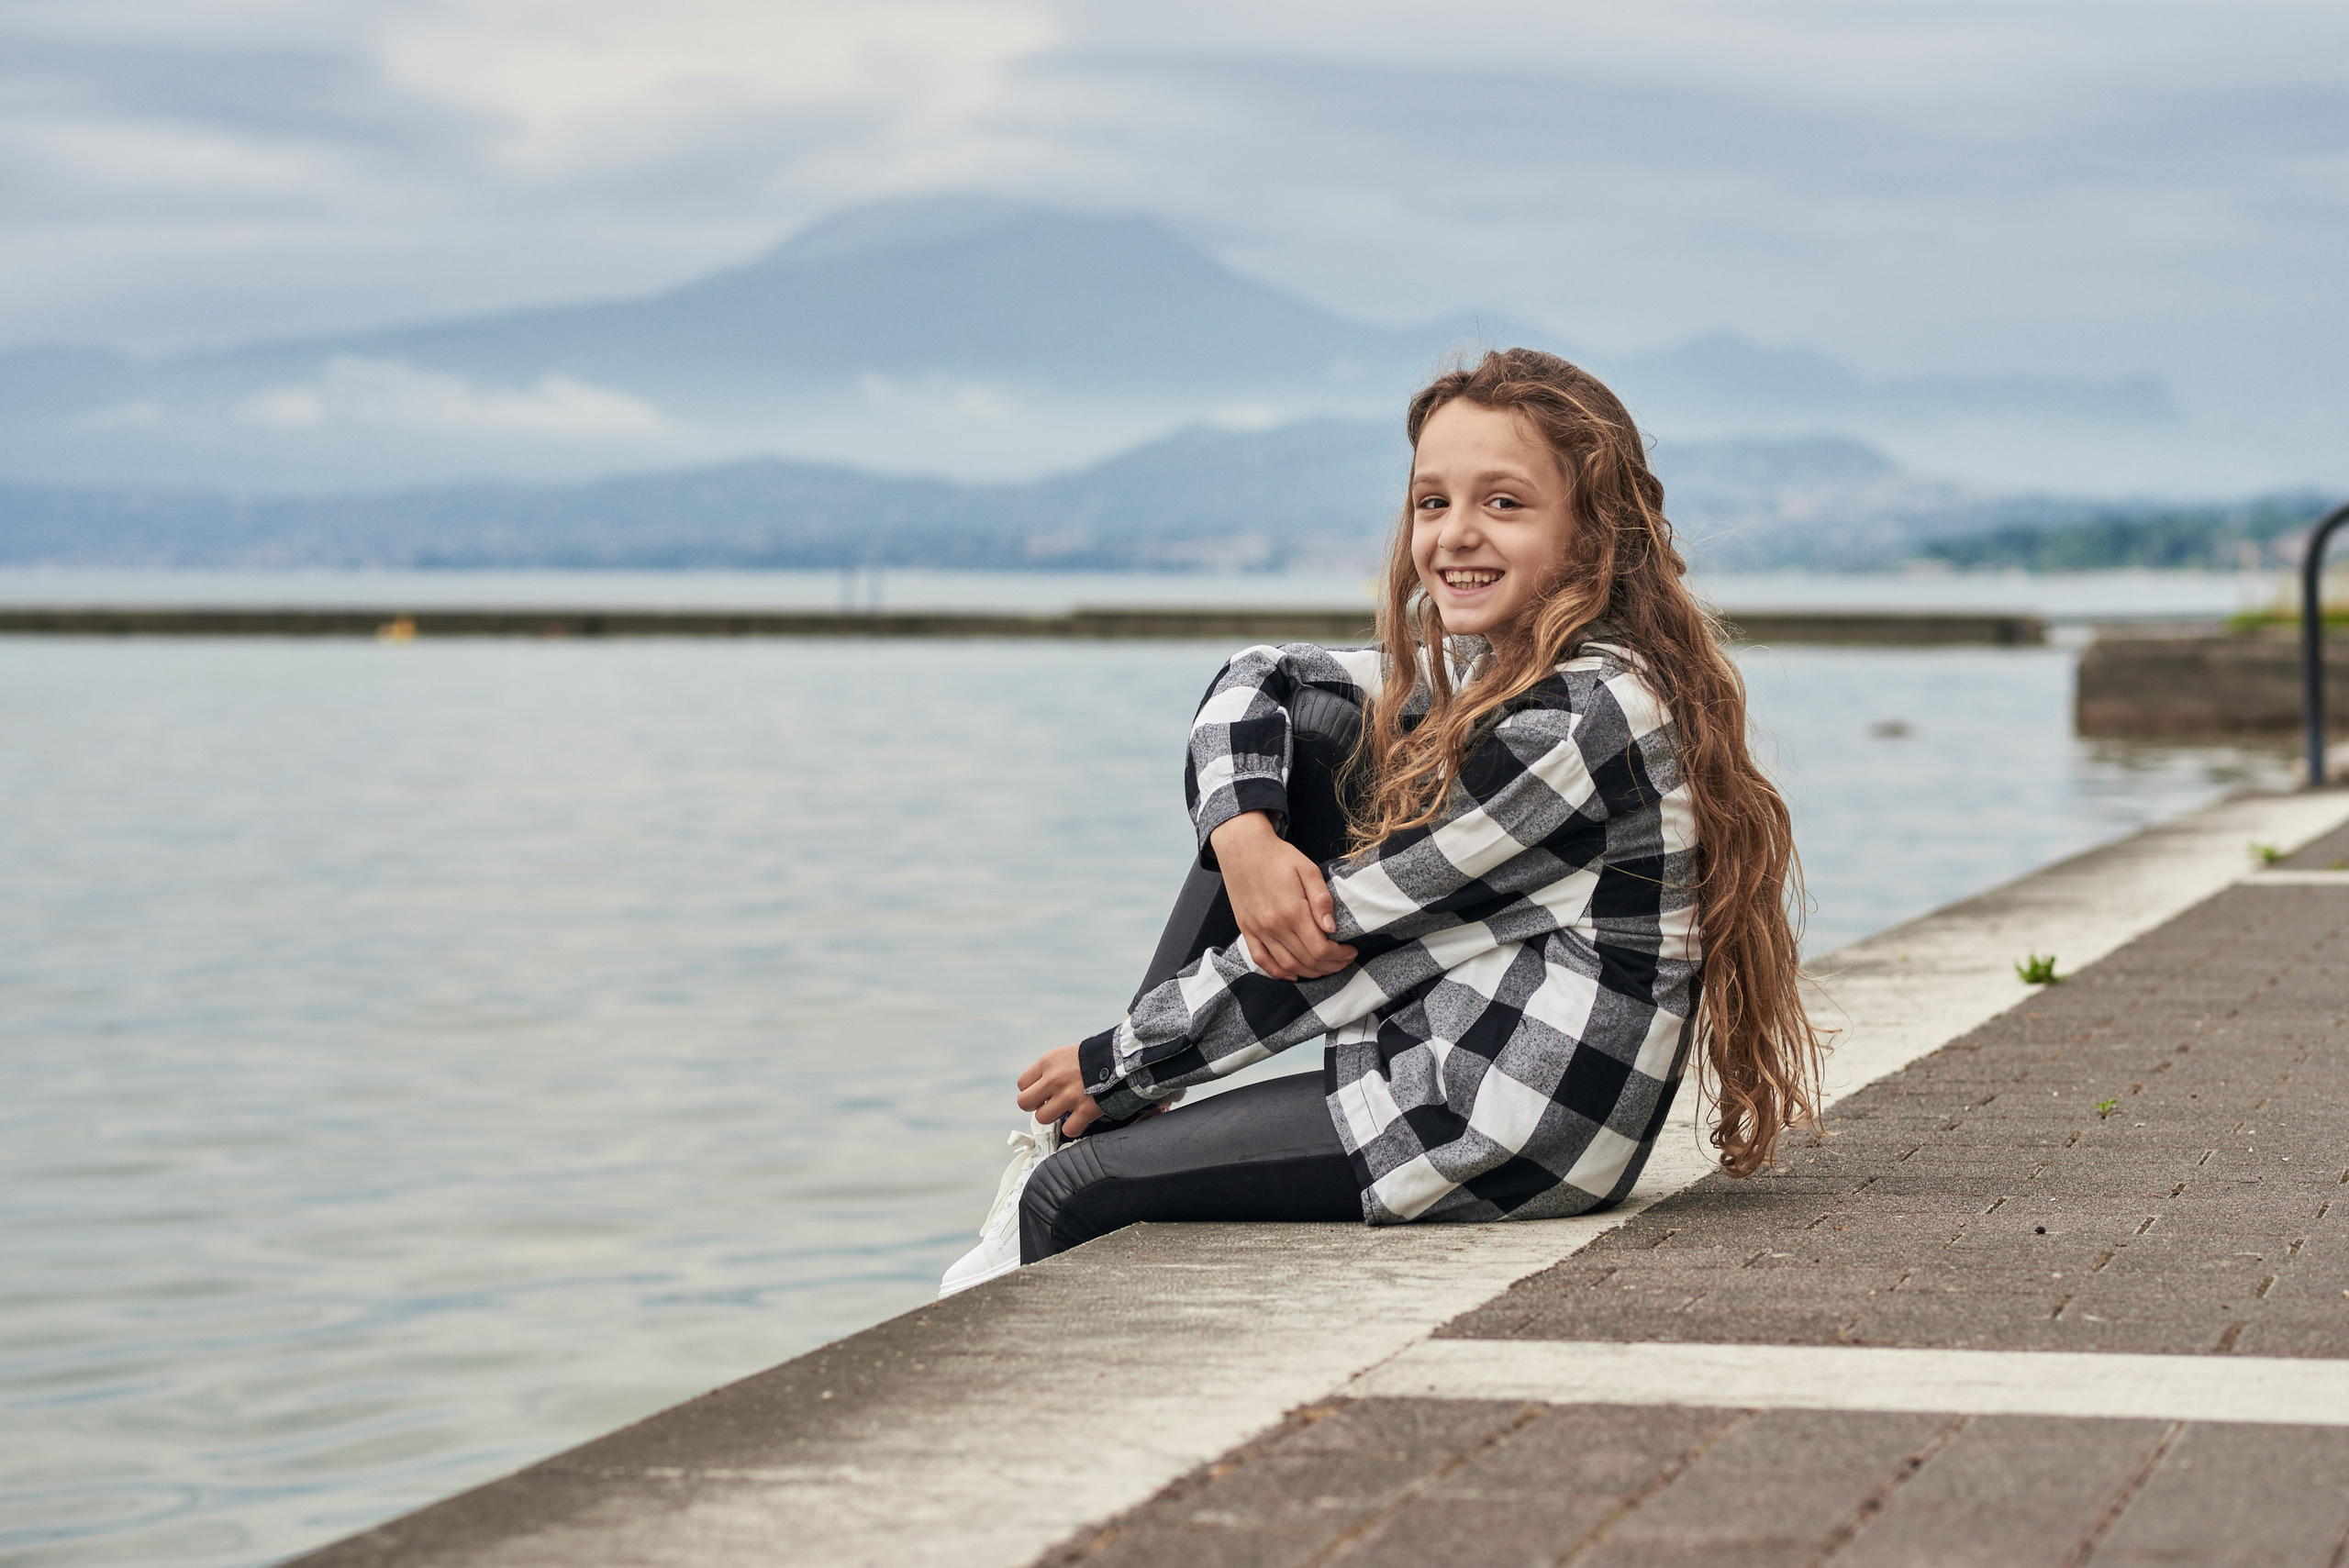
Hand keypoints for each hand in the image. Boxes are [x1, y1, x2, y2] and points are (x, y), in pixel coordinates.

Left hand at [1017, 1044, 1102, 1136]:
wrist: (1124, 1058)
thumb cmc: (1096, 1055)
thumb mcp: (1068, 1053)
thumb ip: (1051, 1069)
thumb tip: (1041, 1087)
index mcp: (1048, 1062)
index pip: (1022, 1084)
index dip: (1032, 1090)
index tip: (1043, 1091)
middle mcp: (1055, 1079)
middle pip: (1024, 1102)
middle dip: (1035, 1106)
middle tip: (1048, 1104)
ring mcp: (1069, 1096)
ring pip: (1043, 1118)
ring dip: (1054, 1116)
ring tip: (1066, 1110)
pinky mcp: (1085, 1110)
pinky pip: (1068, 1129)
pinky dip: (1074, 1127)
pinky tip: (1081, 1118)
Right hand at [1209, 811, 1358, 980]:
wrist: (1242, 848)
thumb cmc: (1278, 857)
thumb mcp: (1307, 869)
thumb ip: (1321, 899)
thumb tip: (1331, 928)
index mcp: (1292, 911)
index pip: (1320, 948)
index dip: (1340, 955)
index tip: (1351, 951)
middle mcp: (1274, 926)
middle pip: (1307, 961)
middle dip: (1331, 965)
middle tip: (1344, 960)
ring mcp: (1258, 931)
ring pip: (1287, 966)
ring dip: (1310, 973)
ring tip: (1326, 967)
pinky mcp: (1247, 930)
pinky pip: (1262, 960)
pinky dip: (1278, 973)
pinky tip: (1293, 974)